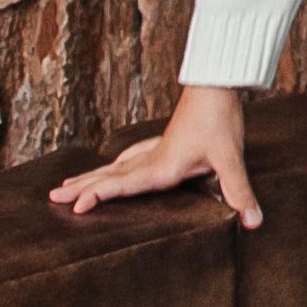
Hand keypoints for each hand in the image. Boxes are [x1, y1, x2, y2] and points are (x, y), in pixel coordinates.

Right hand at [47, 83, 260, 229]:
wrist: (217, 85)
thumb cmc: (220, 119)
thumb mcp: (230, 157)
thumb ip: (239, 190)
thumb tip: (253, 221)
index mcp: (161, 166)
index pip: (123, 184)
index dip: (99, 194)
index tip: (75, 205)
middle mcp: (152, 159)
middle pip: (110, 176)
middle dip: (82, 188)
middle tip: (52, 197)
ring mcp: (156, 150)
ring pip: (115, 167)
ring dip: (92, 177)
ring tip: (67, 185)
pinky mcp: (164, 144)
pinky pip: (129, 160)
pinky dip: (113, 167)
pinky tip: (113, 166)